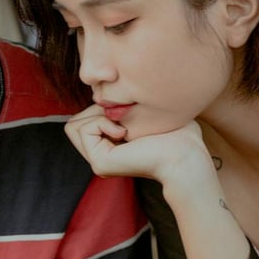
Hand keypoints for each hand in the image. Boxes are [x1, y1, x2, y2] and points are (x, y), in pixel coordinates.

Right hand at [64, 105, 213, 185]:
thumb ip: (119, 108)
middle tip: (120, 118)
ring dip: (95, 116)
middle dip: (93, 111)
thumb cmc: (175, 134)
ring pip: (72, 126)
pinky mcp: (100, 163)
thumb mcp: (141, 114)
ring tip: (122, 125)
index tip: (125, 112)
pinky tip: (123, 132)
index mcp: (109, 148)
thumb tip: (102, 96)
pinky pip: (83, 130)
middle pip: (73, 123)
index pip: (83, 121)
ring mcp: (99, 162)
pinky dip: (100, 123)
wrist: (185, 155)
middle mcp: (101, 157)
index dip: (98, 108)